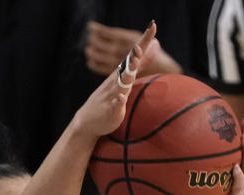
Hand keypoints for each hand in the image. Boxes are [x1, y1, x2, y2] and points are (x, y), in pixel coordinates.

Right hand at [71, 21, 159, 138]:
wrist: (87, 120)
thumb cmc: (110, 97)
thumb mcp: (127, 77)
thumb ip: (141, 63)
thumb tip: (156, 46)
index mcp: (122, 72)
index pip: (134, 54)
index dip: (144, 41)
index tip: (153, 26)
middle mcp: (116, 81)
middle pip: (128, 65)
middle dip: (134, 55)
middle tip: (140, 44)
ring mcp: (112, 94)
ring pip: (121, 83)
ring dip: (127, 73)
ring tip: (134, 63)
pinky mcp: (111, 110)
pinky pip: (115, 105)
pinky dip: (118, 101)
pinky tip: (120, 98)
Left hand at [195, 118, 243, 194]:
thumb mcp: (196, 185)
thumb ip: (194, 172)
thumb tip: (177, 152)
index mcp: (232, 176)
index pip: (239, 153)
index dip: (240, 137)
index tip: (239, 119)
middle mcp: (238, 181)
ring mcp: (238, 191)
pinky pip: (237, 188)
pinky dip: (238, 178)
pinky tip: (236, 167)